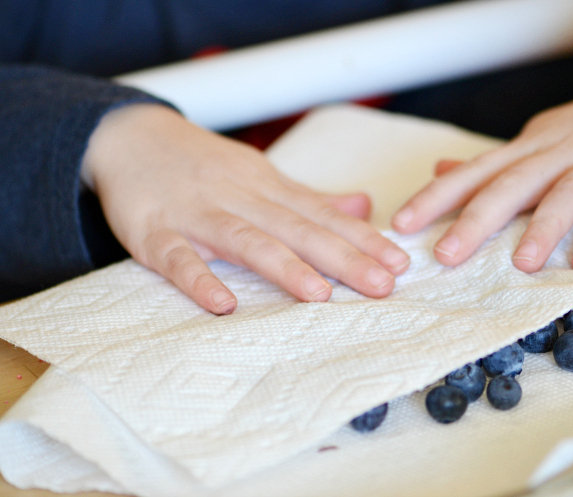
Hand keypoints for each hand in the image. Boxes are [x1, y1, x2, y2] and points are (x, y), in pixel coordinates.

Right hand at [81, 104, 409, 313]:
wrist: (130, 135)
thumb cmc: (205, 164)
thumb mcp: (262, 174)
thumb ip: (310, 197)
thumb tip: (365, 207)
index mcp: (268, 188)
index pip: (323, 215)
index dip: (363, 239)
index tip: (400, 263)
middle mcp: (240, 198)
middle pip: (297, 229)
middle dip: (342, 257)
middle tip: (382, 285)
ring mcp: (196, 214)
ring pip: (246, 240)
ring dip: (284, 266)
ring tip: (321, 294)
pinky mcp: (153, 231)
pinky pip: (177, 257)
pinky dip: (198, 279)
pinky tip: (222, 304)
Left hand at [391, 71, 572, 271]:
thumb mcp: (536, 140)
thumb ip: (492, 164)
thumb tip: (438, 172)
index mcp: (529, 149)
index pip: (476, 173)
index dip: (437, 198)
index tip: (401, 226)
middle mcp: (559, 153)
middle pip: (513, 184)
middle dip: (476, 219)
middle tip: (444, 255)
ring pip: (568, 193)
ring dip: (544, 228)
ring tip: (522, 264)